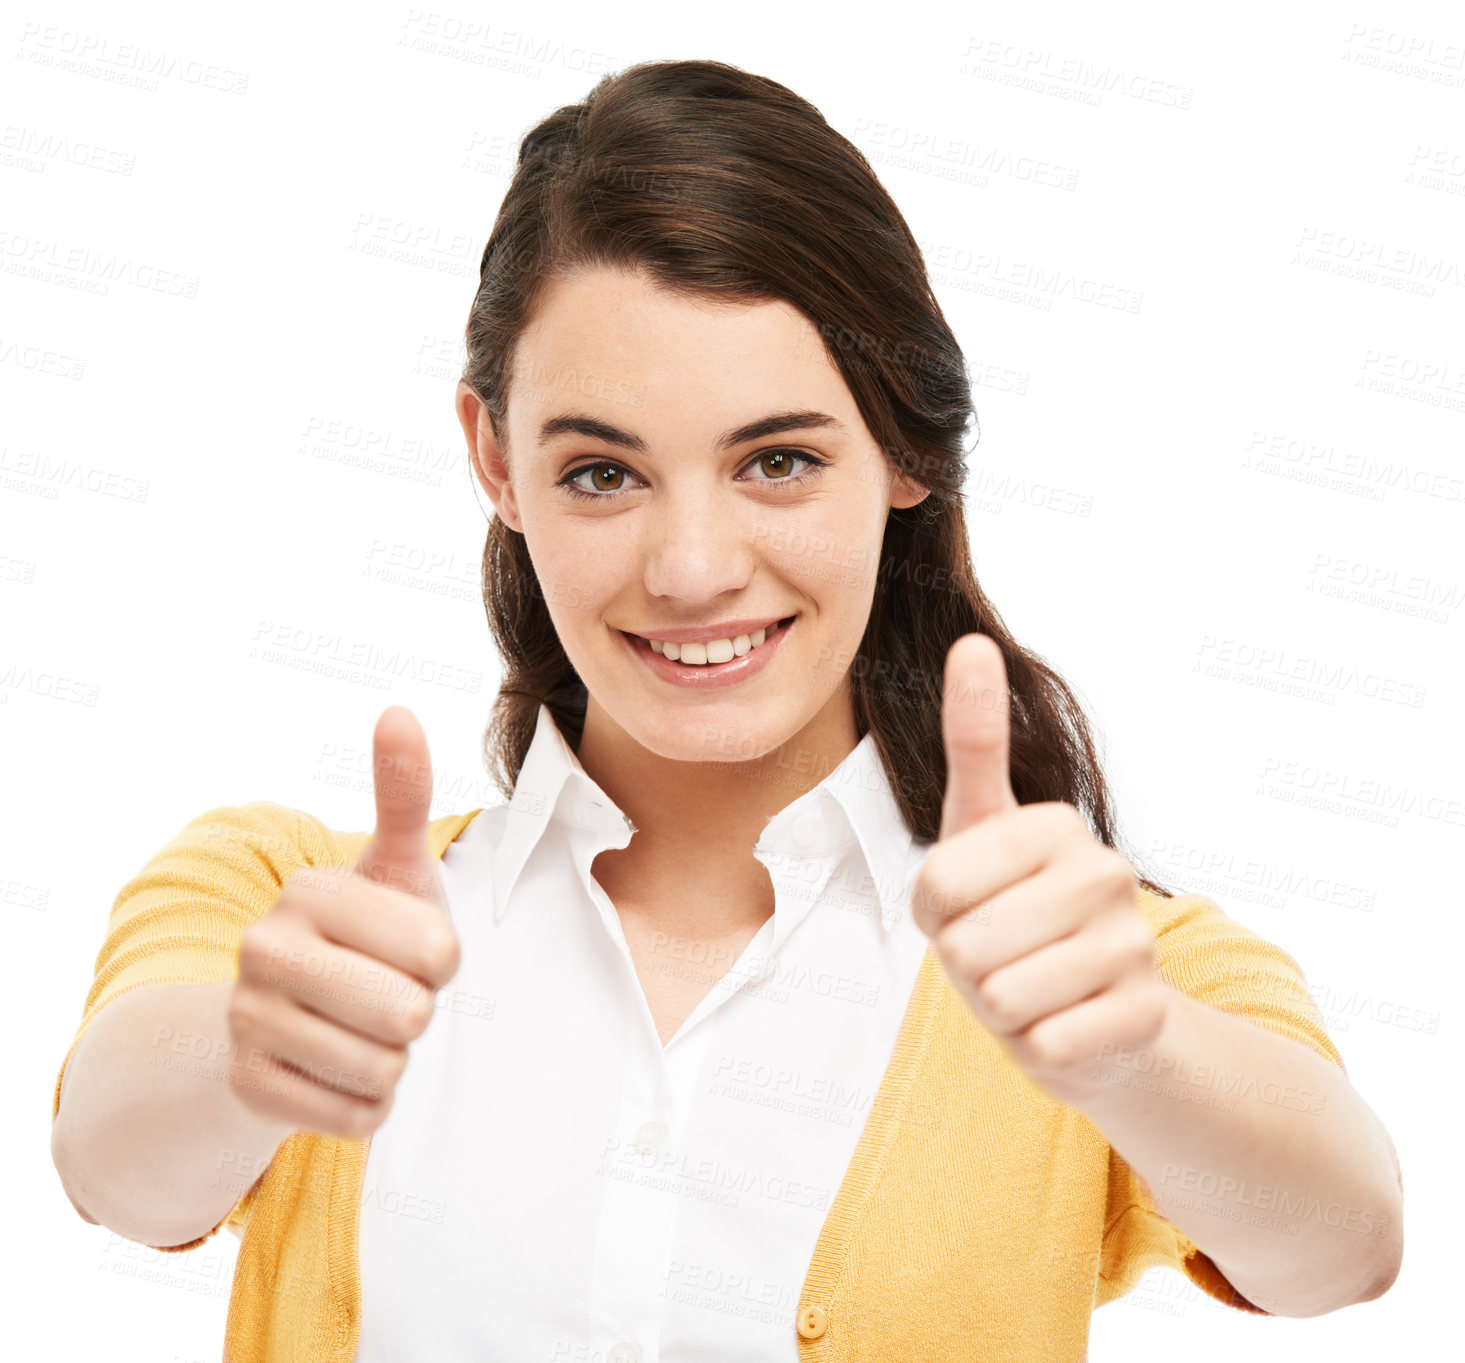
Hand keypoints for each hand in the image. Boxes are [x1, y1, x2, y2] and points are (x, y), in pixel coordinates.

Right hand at [226, 706, 460, 1139]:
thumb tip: (397, 710)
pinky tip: (336, 1072)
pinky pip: (358, 1117)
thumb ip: (403, 794)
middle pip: (409, 1014)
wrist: (283, 1018)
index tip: (409, 950)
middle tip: (386, 996)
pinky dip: (366, 1105)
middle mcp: (264, 950)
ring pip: (384, 1070)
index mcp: (311, 890)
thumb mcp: (394, 867)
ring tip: (360, 1031)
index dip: (444, 961)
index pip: (440, 951)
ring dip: (392, 1061)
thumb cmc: (364, 935)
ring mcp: (248, 1022)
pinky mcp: (248, 1089)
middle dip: (417, 1014)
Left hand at [911, 635, 1170, 1107]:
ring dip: (1001, 1010)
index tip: (971, 907)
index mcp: (1052, 824)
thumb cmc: (1010, 919)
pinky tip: (1065, 1025)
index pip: (937, 884)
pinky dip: (1036, 1047)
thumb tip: (973, 642)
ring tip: (1031, 989)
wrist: (1092, 1018)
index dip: (935, 916)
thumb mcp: (975, 833)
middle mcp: (1103, 870)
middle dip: (968, 968)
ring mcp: (1133, 941)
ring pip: (1003, 996)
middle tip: (1002, 959)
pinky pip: (1045, 1043)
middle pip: (966, 944)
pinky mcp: (1147, 1013)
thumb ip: (972, 741)